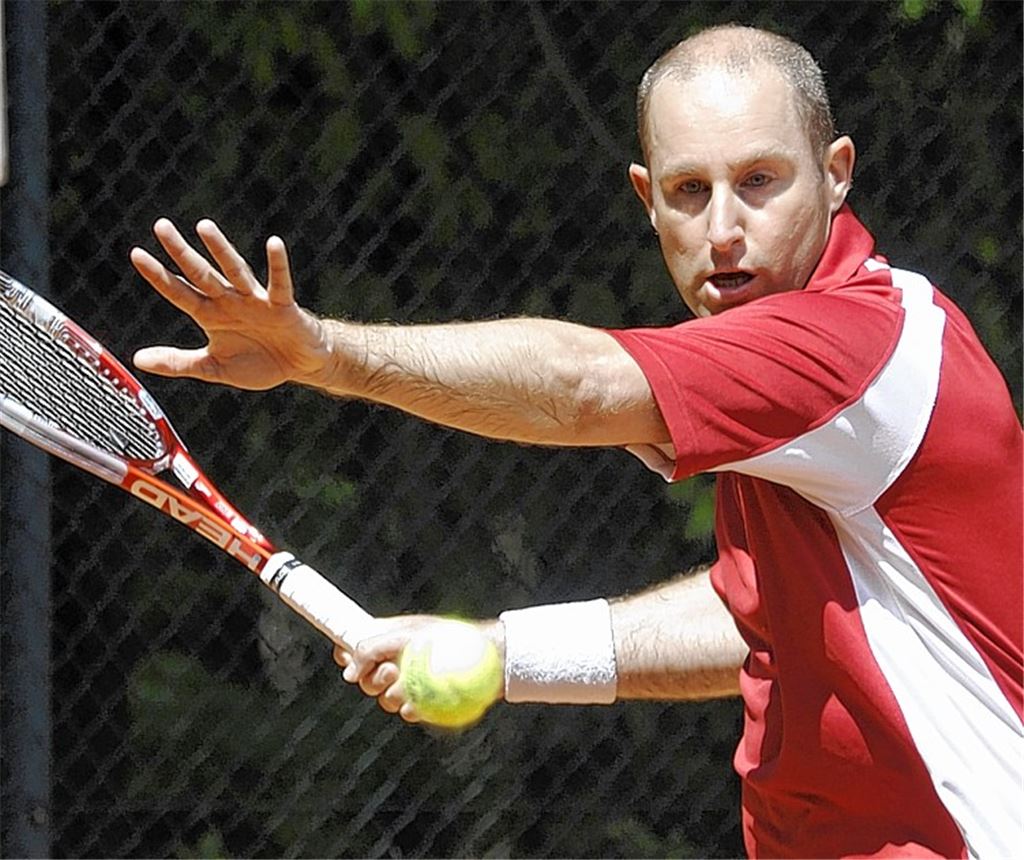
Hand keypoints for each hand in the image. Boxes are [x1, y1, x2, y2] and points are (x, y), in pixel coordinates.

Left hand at [130, 218, 330, 389]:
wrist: (300, 364)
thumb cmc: (259, 362)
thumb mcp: (214, 367)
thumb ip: (179, 362)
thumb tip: (137, 359)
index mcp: (211, 315)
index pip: (179, 292)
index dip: (159, 276)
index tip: (136, 254)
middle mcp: (230, 301)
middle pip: (201, 274)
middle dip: (181, 252)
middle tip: (161, 226)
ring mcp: (256, 301)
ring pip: (235, 271)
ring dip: (220, 250)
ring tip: (204, 227)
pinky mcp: (283, 306)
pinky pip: (279, 284)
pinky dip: (278, 265)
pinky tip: (274, 244)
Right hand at [334, 615, 444, 722]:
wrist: (487, 656)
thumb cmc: (447, 636)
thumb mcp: (405, 634)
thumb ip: (371, 650)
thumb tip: (348, 673)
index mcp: (387, 639)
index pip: (355, 647)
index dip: (346, 654)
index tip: (346, 658)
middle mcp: (395, 661)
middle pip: (365, 679)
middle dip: (375, 679)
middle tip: (393, 670)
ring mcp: (409, 682)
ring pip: (385, 699)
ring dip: (393, 694)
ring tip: (410, 686)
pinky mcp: (425, 701)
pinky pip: (407, 711)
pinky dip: (410, 708)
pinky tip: (418, 704)